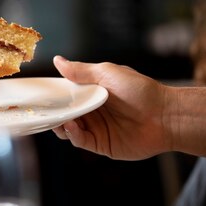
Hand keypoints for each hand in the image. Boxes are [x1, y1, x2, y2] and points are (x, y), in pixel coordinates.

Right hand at [51, 56, 170, 159]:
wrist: (165, 116)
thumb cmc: (140, 90)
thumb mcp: (108, 73)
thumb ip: (81, 71)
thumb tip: (57, 61)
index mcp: (92, 92)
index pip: (66, 95)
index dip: (53, 95)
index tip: (39, 94)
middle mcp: (92, 111)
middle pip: (64, 113)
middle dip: (52, 112)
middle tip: (42, 110)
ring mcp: (96, 129)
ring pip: (68, 129)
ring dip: (60, 124)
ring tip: (58, 118)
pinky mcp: (102, 144)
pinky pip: (81, 141)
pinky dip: (73, 135)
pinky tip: (72, 126)